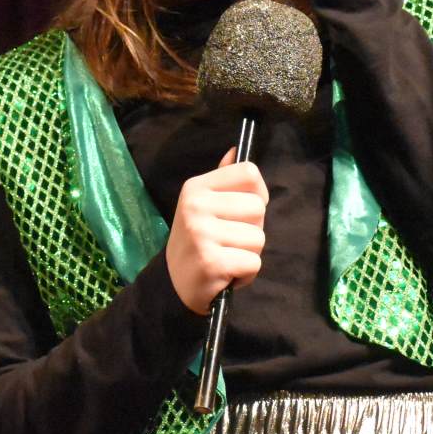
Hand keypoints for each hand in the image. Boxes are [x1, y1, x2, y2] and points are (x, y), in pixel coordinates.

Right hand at [166, 146, 267, 313]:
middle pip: (258, 207)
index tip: (242, 211)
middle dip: (252, 228)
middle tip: (228, 240)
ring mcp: (202, 233)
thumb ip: (224, 180)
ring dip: (249, 253)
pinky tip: (226, 273)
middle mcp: (196, 205)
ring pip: (259, 238)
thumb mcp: (203, 205)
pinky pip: (253, 263)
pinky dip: (246, 274)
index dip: (257, 193)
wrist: (173, 283)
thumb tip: (237, 149)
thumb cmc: (197, 241)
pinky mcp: (211, 262)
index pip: (249, 173)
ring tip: (226, 256)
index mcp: (196, 187)